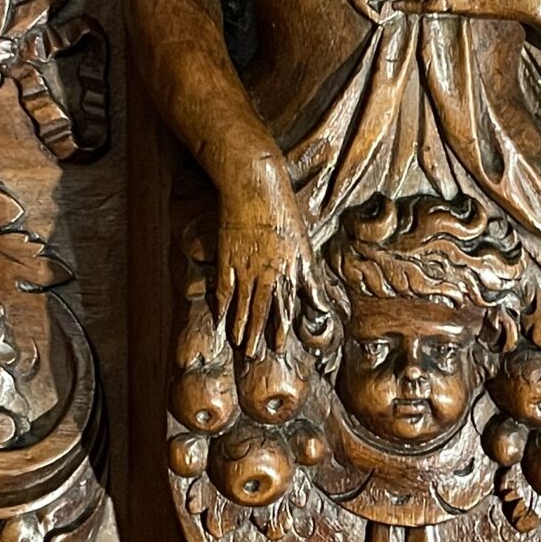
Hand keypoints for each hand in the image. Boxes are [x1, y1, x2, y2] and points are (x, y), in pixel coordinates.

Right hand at [215, 166, 328, 354]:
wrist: (254, 185)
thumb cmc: (284, 210)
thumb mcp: (305, 244)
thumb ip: (310, 278)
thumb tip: (322, 305)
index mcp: (288, 270)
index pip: (285, 307)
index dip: (280, 329)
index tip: (277, 348)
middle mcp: (267, 273)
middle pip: (262, 310)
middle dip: (258, 335)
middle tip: (252, 356)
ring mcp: (245, 267)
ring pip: (243, 304)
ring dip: (240, 326)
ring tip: (237, 344)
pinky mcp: (227, 257)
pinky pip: (224, 288)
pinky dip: (221, 304)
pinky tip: (218, 318)